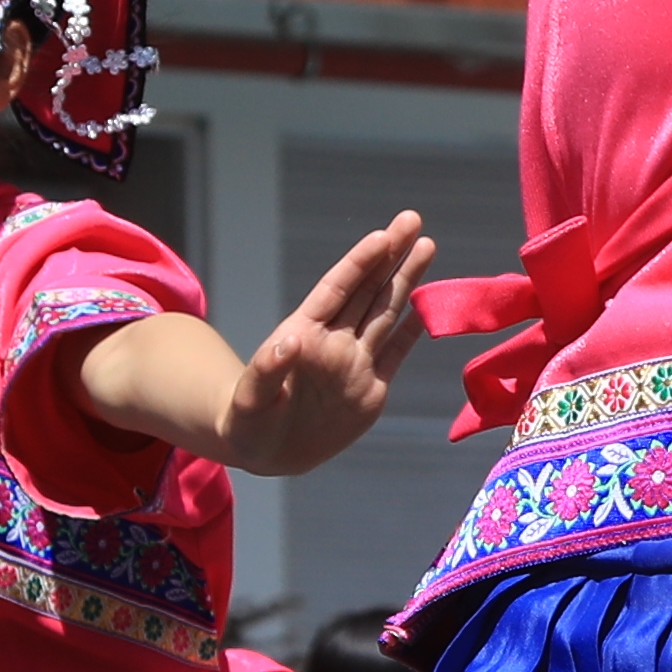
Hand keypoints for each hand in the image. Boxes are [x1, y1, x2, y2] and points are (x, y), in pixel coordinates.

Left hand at [213, 212, 435, 476]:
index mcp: (305, 334)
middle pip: (368, 290)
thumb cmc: (246, 420)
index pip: (337, 290)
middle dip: (391, 255)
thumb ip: (267, 370)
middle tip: (412, 220)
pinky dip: (412, 329)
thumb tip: (289, 342)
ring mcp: (355, 362)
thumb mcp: (249, 399)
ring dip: (405, 280)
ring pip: (386, 313)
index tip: (382, 236)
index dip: (359, 263)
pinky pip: (396, 353)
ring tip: (425, 246)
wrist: (262, 451)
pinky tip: (425, 304)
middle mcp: (334, 340)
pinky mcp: (371, 389)